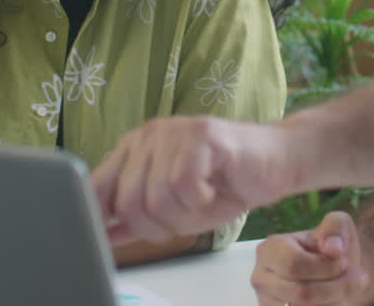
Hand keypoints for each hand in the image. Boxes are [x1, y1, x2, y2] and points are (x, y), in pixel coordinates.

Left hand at [93, 115, 296, 244]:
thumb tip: (100, 237)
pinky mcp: (202, 135)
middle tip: (183, 219)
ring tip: (202, 201)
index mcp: (134, 149)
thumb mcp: (173, 209)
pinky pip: (185, 185)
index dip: (98, 219)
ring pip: (157, 198)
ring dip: (185, 215)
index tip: (103, 241)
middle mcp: (148, 136)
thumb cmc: (226, 184)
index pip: (96, 187)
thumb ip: (135, 219)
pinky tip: (214, 188)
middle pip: (127, 203)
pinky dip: (202, 200)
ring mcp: (174, 132)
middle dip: (156, 227)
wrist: (278, 163)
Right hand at [250, 212, 370, 305]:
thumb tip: (333, 248)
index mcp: (269, 249)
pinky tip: (337, 300)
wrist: (334, 271)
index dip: (326, 267)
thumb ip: (336, 228)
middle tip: (358, 280)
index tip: (346, 262)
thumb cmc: (333, 247)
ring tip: (347, 290)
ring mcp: (267, 302)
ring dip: (335, 301)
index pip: (294, 264)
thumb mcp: (338, 226)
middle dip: (337, 287)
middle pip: (301, 293)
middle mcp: (261, 278)